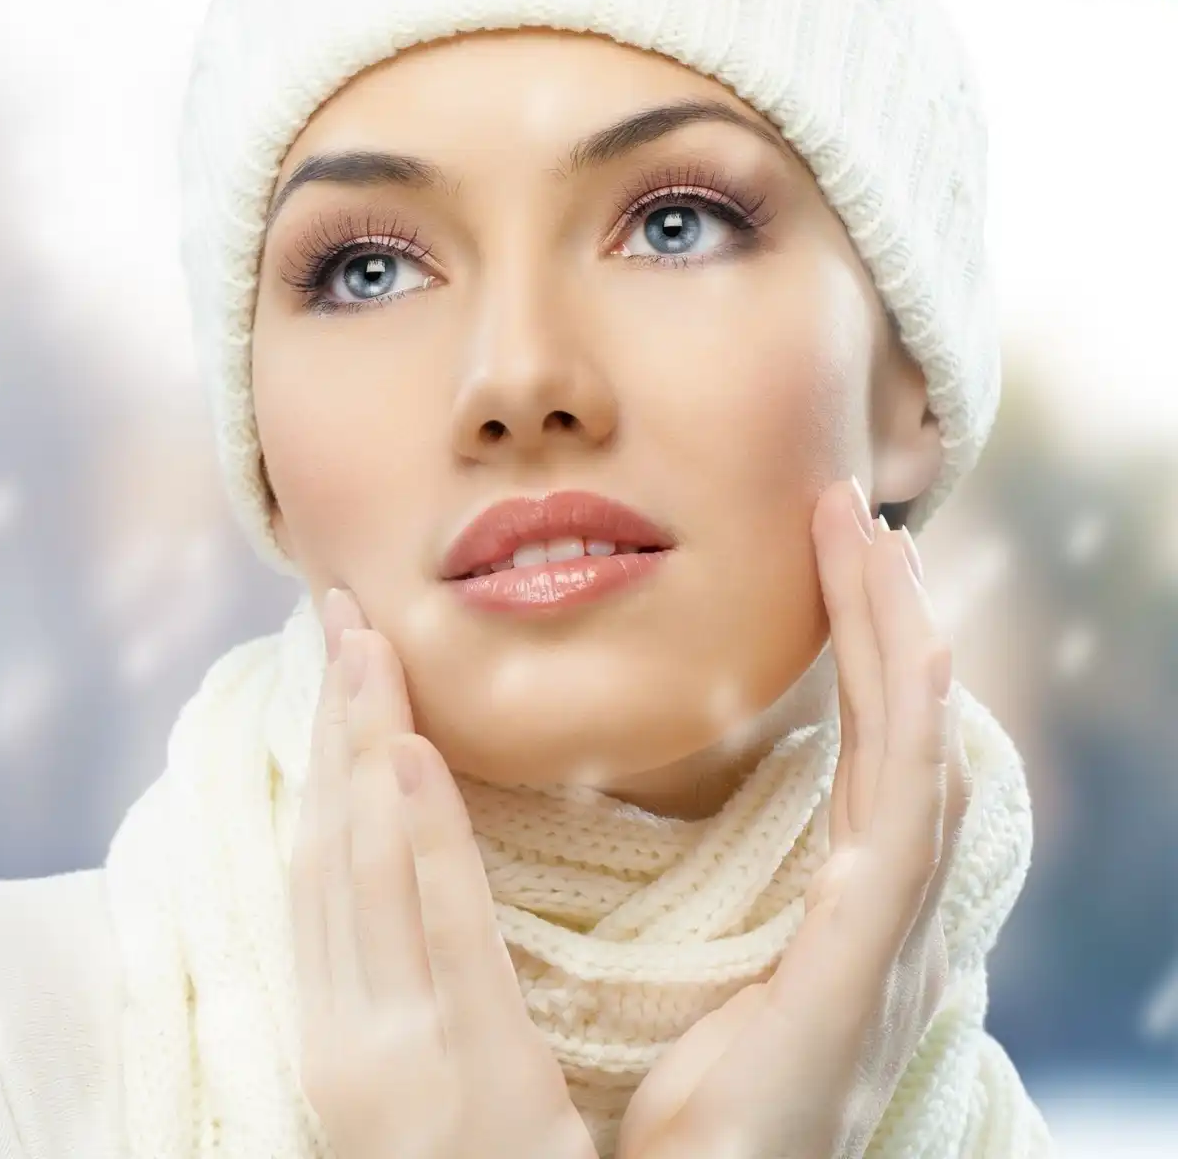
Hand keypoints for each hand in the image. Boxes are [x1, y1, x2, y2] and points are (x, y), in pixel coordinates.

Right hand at [290, 585, 598, 1158]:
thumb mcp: (426, 1074)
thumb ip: (418, 981)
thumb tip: (420, 880)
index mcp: (341, 1024)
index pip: (323, 863)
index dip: (323, 756)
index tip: (338, 668)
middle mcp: (342, 1029)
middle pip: (325, 846)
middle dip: (328, 724)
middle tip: (336, 612)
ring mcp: (386, 1052)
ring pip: (360, 870)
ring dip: (356, 748)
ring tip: (363, 646)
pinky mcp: (453, 1076)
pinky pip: (430, 935)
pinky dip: (408, 842)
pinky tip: (401, 758)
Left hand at [615, 478, 970, 1158]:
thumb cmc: (707, 1121)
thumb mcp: (717, 992)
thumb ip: (731, 923)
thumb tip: (696, 862)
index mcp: (847, 919)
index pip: (866, 758)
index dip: (862, 659)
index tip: (830, 563)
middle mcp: (888, 917)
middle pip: (906, 735)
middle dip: (888, 622)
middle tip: (856, 516)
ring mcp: (892, 938)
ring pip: (918, 752)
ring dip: (903, 639)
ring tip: (876, 540)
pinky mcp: (865, 962)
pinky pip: (901, 819)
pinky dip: (909, 723)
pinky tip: (910, 647)